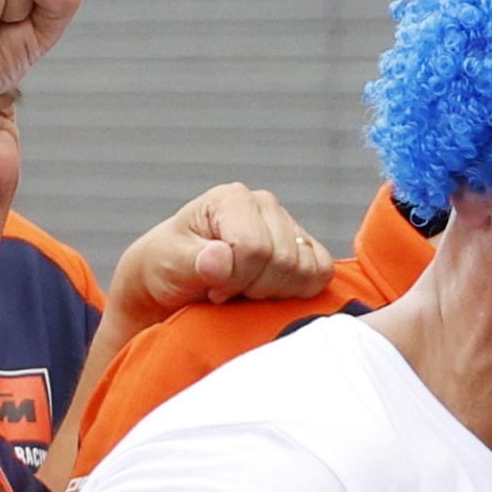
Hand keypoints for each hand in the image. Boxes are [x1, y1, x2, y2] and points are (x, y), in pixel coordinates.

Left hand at [104, 182, 330, 332]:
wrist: (176, 282)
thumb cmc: (168, 268)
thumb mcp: (169, 264)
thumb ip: (195, 261)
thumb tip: (221, 257)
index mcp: (232, 198)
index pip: (254, 247)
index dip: (235, 278)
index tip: (212, 286)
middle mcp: (266, 205)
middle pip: (283, 261)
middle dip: (254, 287)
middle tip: (228, 290)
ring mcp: (290, 227)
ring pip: (305, 271)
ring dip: (274, 292)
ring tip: (245, 289)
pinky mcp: (309, 251)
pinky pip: (323, 276)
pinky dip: (299, 292)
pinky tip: (269, 290)